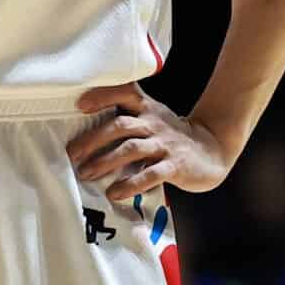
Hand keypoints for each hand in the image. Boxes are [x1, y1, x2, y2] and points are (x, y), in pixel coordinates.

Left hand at [68, 83, 232, 202]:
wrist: (212, 148)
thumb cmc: (172, 134)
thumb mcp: (152, 117)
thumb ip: (127, 118)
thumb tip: (85, 133)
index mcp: (146, 108)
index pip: (124, 92)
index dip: (102, 96)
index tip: (80, 105)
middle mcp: (153, 123)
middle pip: (119, 126)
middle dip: (92, 139)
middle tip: (71, 154)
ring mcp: (164, 144)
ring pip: (131, 149)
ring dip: (105, 162)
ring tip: (86, 173)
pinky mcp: (175, 166)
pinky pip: (150, 175)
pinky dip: (130, 184)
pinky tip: (114, 192)